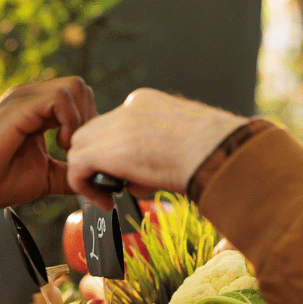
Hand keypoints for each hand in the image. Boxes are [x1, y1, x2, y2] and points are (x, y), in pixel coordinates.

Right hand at [0, 78, 98, 215]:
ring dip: (81, 120)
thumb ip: (69, 174)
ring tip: (67, 148)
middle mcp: (30, 97)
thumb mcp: (43, 177)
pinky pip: (60, 98)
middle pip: (81, 88)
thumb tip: (99, 188)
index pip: (79, 100)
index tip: (84, 154)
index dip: (89, 125)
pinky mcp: (19, 107)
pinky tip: (59, 145)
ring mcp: (23, 98)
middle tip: (79, 149)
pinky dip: (69, 121)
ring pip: (75, 87)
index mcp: (35, 110)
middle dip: (90, 119)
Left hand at [65, 89, 248, 206]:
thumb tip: (140, 177)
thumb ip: (156, 151)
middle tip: (111, 185)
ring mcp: (117, 126)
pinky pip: (77, 166)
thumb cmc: (219, 152)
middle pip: (91, 131)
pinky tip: (103, 201)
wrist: (225, 153)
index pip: (114, 124)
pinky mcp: (108, 150)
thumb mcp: (184, 142)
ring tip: (107, 195)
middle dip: (96, 159)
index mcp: (147, 102)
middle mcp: (129, 107)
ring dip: (89, 172)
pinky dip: (84, 186)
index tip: (127, 173)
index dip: (114, 151)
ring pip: (80, 146)